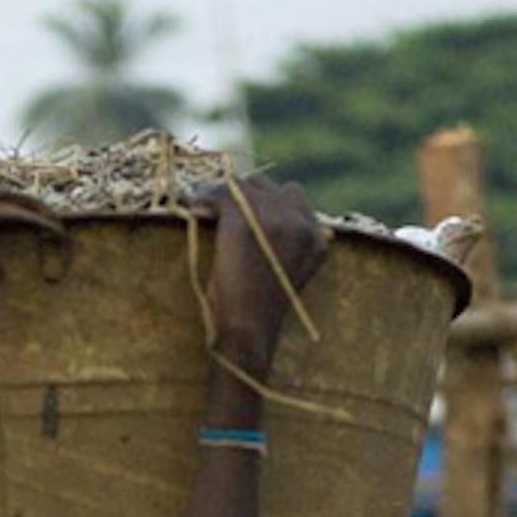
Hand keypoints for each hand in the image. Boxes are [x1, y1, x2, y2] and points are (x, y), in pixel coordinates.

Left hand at [202, 177, 330, 371]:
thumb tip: (323, 230)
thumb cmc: (262, 311)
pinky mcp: (242, 219)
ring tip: (206, 208)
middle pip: (268, 187)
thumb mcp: (293, 275)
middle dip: (245, 196)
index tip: (245, 214)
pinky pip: (219, 193)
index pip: (293, 197)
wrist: (247, 331)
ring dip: (223, 196)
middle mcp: (300, 222)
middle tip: (224, 210)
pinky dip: (203, 198)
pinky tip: (193, 208)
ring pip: (243, 186)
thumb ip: (302, 248)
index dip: (266, 203)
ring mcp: (271, 218)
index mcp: (318, 237)